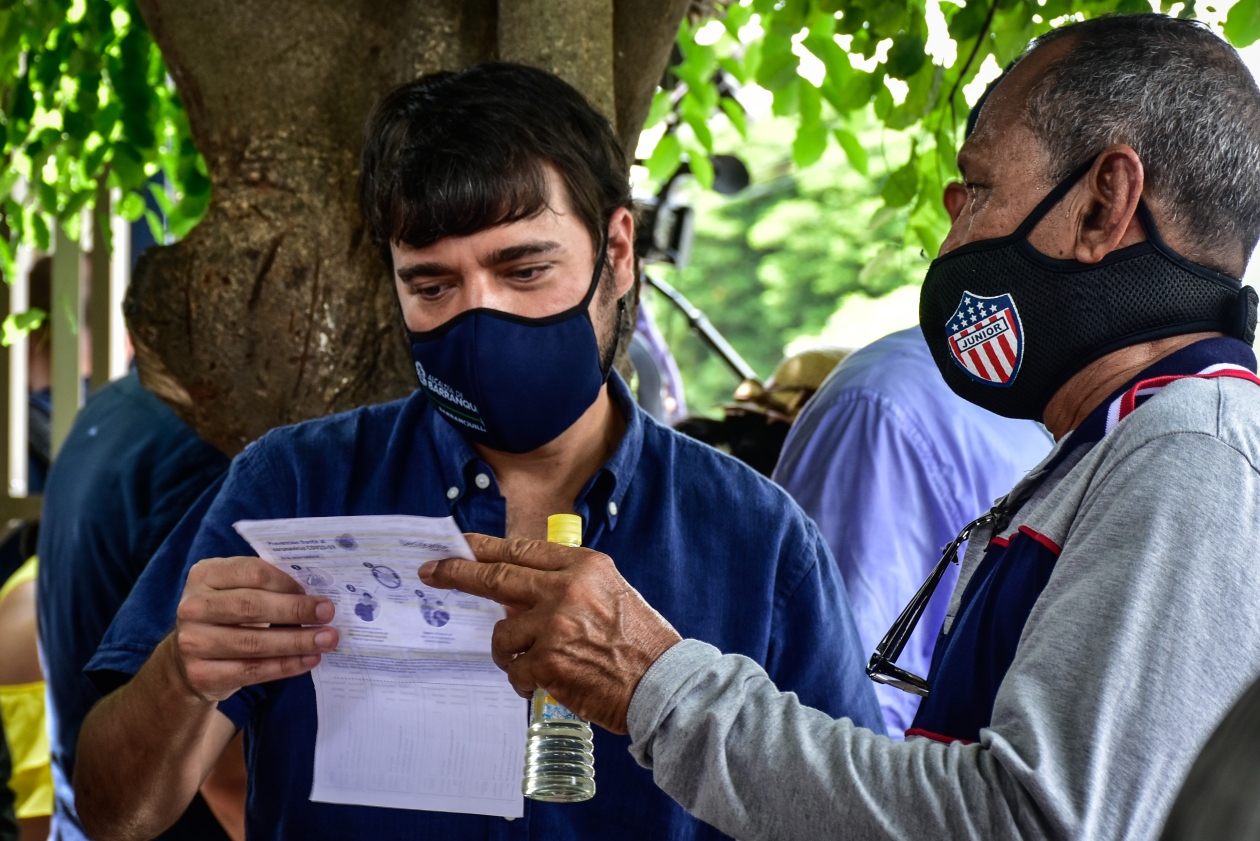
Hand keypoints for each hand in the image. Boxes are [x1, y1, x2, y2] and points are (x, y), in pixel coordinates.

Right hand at [172, 556, 338, 701]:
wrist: (189, 659)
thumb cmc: (226, 616)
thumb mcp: (236, 591)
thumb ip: (267, 587)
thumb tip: (316, 596)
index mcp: (205, 575)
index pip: (252, 573)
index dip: (286, 582)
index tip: (314, 592)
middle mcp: (193, 607)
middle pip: (251, 606)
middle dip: (295, 610)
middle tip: (328, 613)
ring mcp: (193, 642)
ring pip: (253, 642)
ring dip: (296, 641)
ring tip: (326, 639)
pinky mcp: (201, 674)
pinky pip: (251, 670)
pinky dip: (285, 666)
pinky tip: (309, 660)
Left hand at [419, 534, 680, 733]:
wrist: (663, 685)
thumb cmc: (641, 643)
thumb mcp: (610, 594)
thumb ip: (566, 586)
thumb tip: (516, 593)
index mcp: (585, 566)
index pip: (523, 550)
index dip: (486, 547)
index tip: (460, 545)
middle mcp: (567, 588)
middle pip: (497, 576)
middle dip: (458, 573)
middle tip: (431, 571)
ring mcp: (554, 625)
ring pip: (503, 633)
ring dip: (510, 652)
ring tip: (536, 666)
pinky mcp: (548, 662)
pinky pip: (515, 669)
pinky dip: (524, 681)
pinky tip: (546, 685)